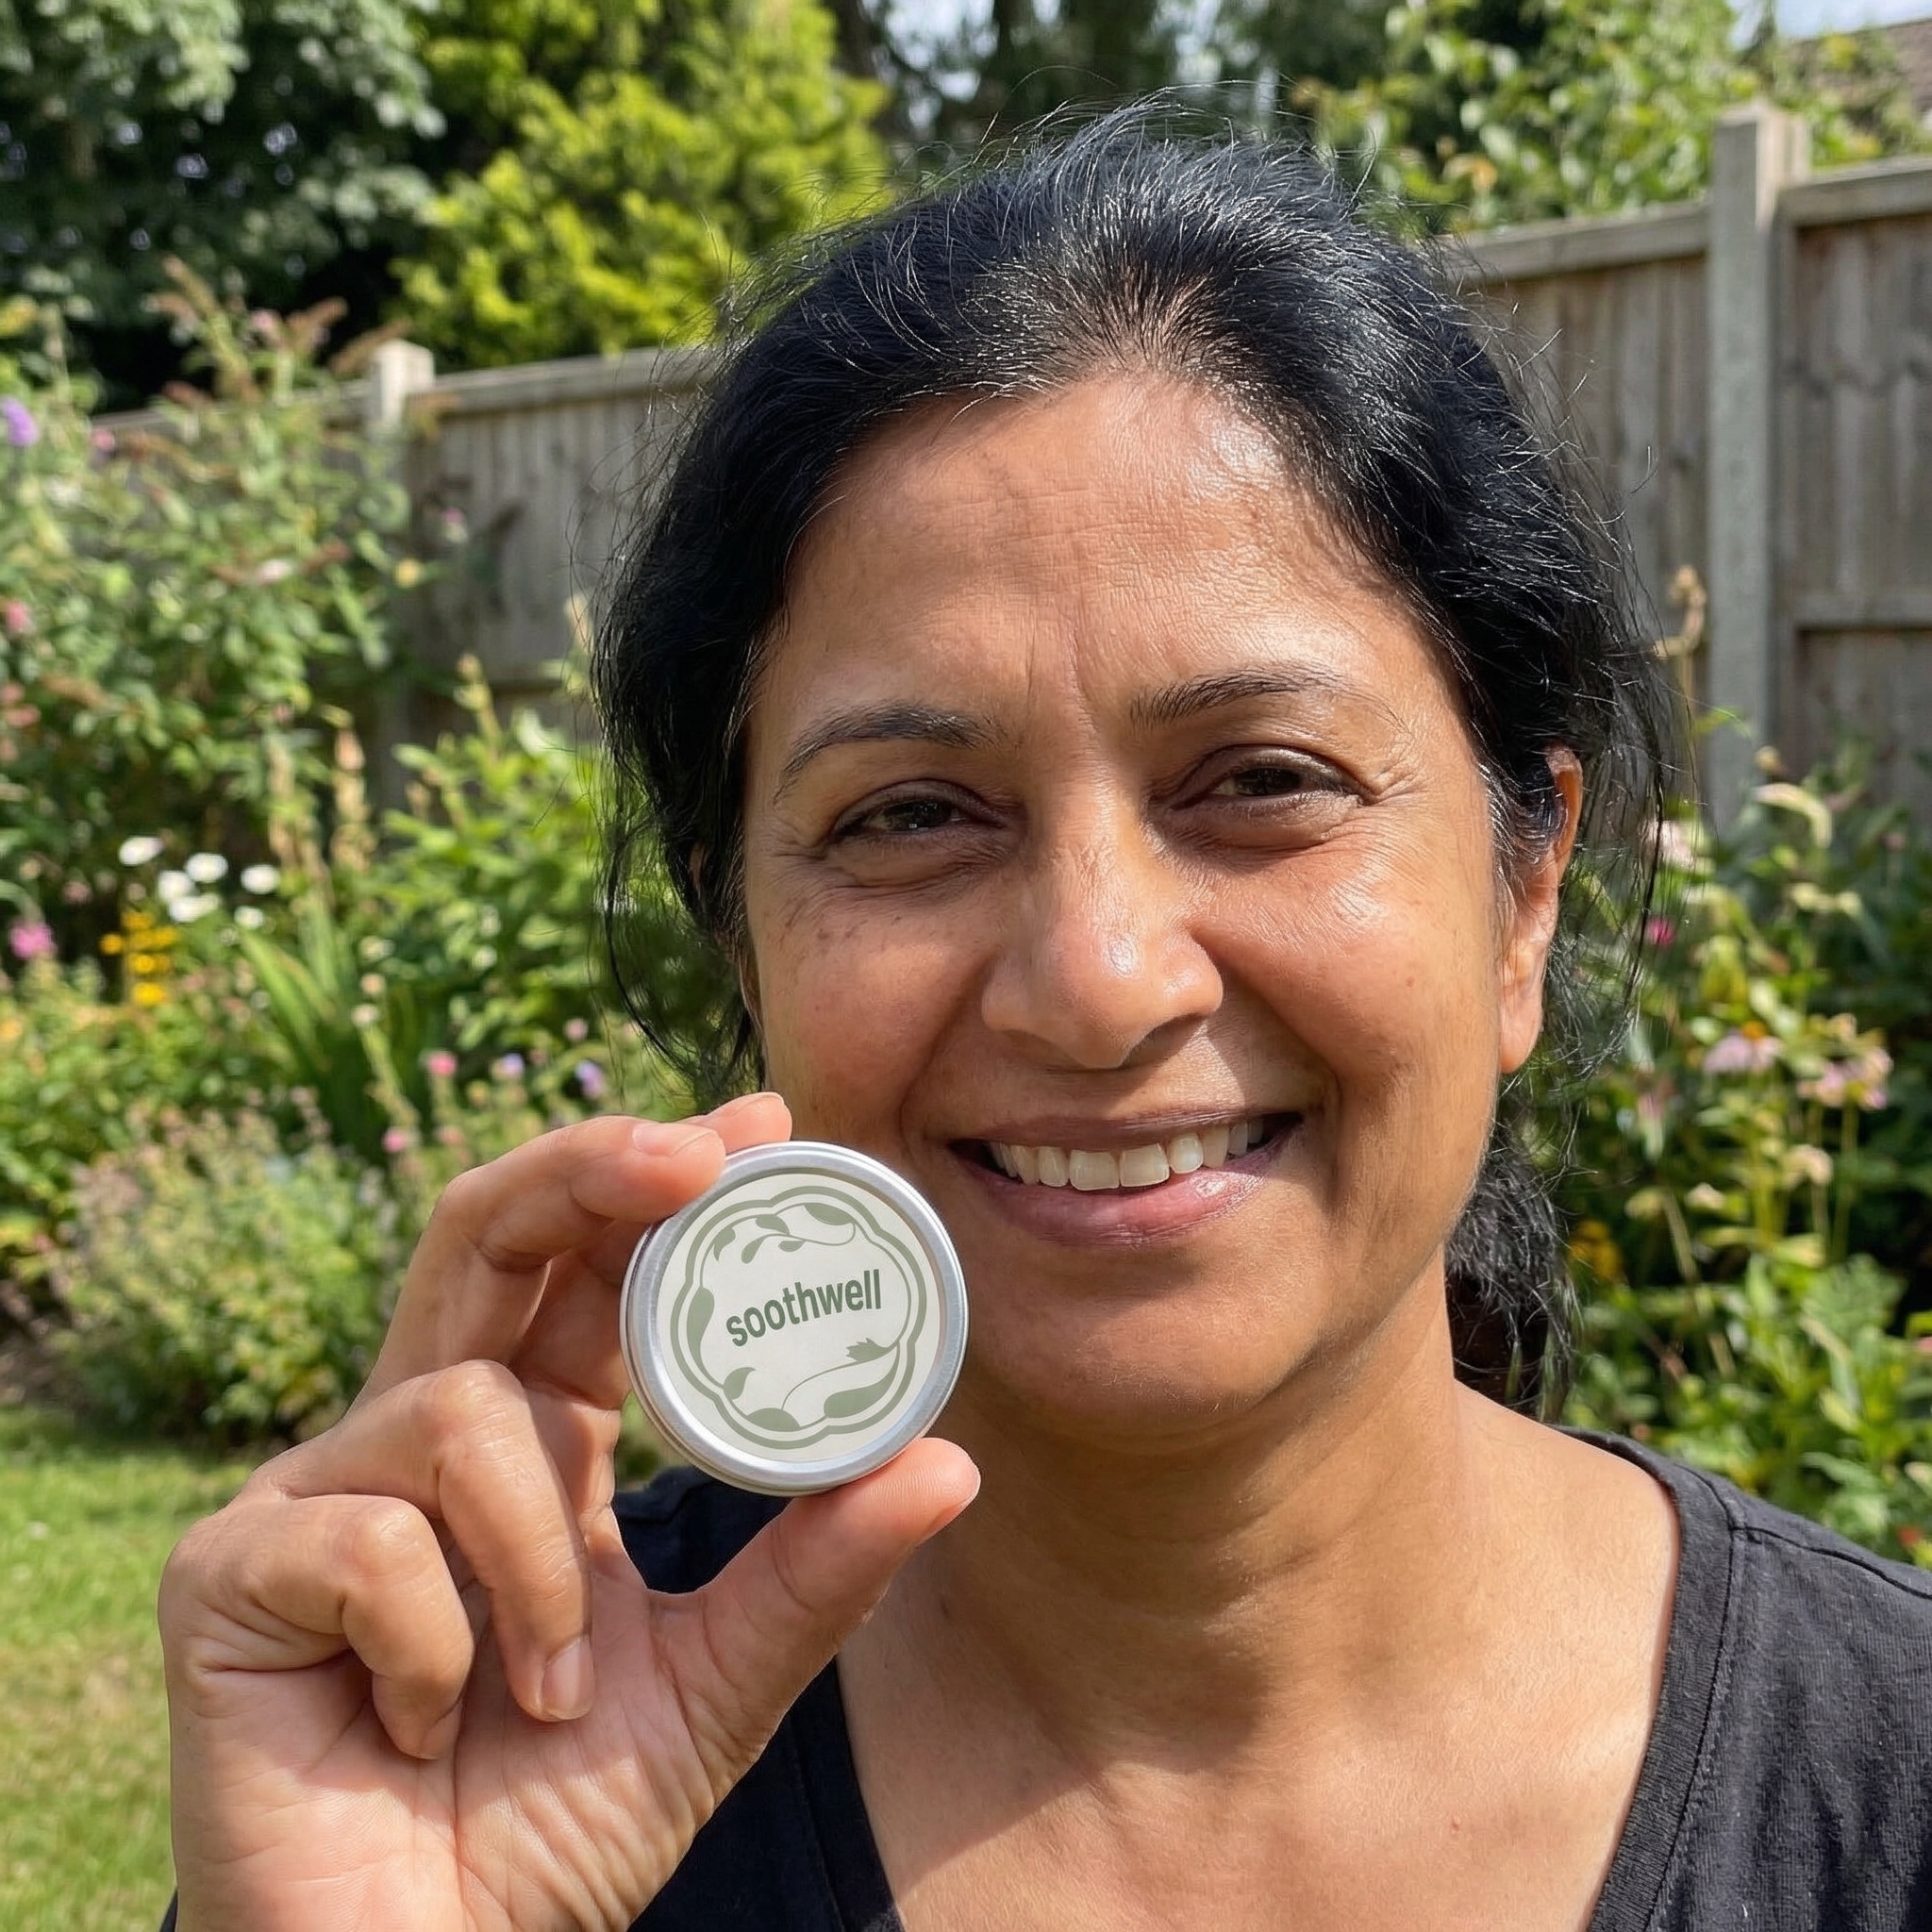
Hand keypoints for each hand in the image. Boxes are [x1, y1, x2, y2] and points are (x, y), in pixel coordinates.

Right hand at [158, 1095, 978, 1930]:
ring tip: (548, 1687)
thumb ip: (815, 1573)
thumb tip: (948, 1460)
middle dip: (584, 1170)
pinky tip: (425, 1722)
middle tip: (689, 1155)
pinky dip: (438, 1643)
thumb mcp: (715, 1683)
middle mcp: (419, 1436)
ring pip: (458, 1412)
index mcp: (533, 1442)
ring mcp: (316, 1493)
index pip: (584, 1266)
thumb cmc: (555, 1823)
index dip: (654, 1179)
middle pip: (482, 1232)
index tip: (759, 1124)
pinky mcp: (228, 1572)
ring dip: (539, 1560)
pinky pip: (370, 1540)